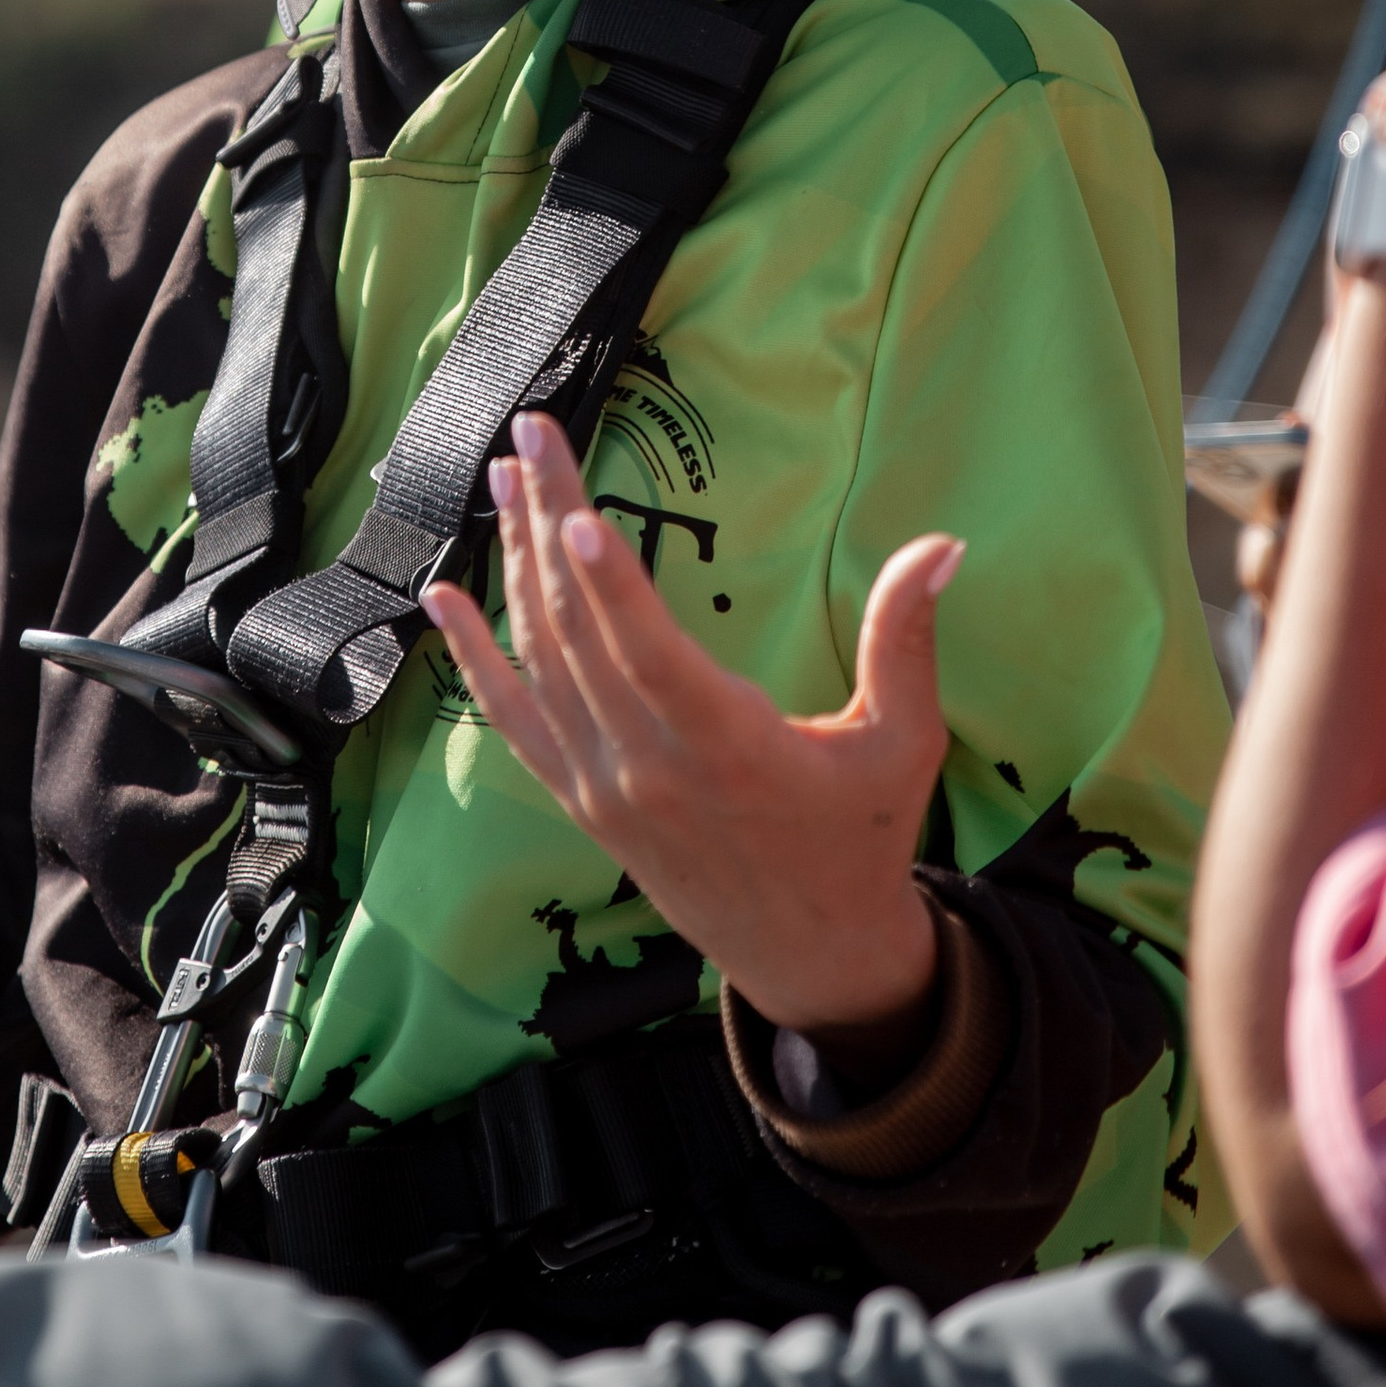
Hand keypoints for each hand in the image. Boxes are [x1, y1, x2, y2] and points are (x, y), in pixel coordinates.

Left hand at [421, 410, 957, 1034]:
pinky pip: (514, 718)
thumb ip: (906, 639)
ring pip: (542, 660)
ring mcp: (604, 786)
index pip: (652, 657)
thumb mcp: (903, 742)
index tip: (571, 513)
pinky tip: (443, 598)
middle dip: (548, 522)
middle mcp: (649, 770)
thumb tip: (942, 544)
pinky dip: (474, 655)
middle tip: (531, 430)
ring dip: (514, 563)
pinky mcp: (581, 800)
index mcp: (730, 750)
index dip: (609, 585)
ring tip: (505, 474)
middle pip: (581, 633)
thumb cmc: (862, 838)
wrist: (810, 956)